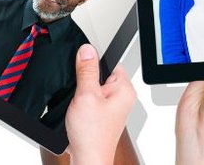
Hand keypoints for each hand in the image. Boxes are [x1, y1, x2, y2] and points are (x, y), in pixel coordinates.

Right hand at [64, 44, 136, 164]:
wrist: (89, 158)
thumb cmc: (92, 134)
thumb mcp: (86, 95)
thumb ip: (86, 71)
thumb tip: (87, 50)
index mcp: (125, 89)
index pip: (112, 62)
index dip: (94, 62)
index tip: (82, 67)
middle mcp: (122, 97)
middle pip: (101, 74)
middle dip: (87, 80)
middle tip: (81, 94)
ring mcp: (113, 107)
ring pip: (94, 88)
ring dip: (83, 93)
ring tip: (80, 106)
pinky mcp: (103, 115)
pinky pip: (92, 100)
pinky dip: (82, 103)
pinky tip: (79, 112)